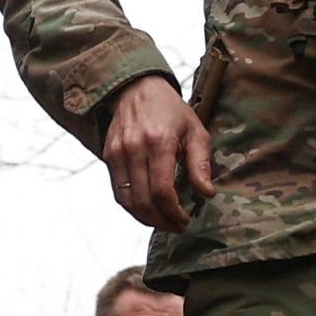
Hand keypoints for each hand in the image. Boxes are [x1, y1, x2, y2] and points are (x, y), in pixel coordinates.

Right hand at [103, 75, 216, 229]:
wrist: (137, 89)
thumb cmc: (171, 111)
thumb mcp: (195, 131)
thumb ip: (200, 163)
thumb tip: (207, 193)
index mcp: (159, 142)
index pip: (162, 190)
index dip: (174, 212)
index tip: (185, 220)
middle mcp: (134, 148)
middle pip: (144, 200)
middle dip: (162, 220)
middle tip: (177, 226)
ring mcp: (118, 153)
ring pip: (128, 200)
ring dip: (146, 219)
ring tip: (163, 223)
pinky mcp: (108, 156)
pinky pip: (118, 192)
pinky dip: (132, 207)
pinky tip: (147, 212)